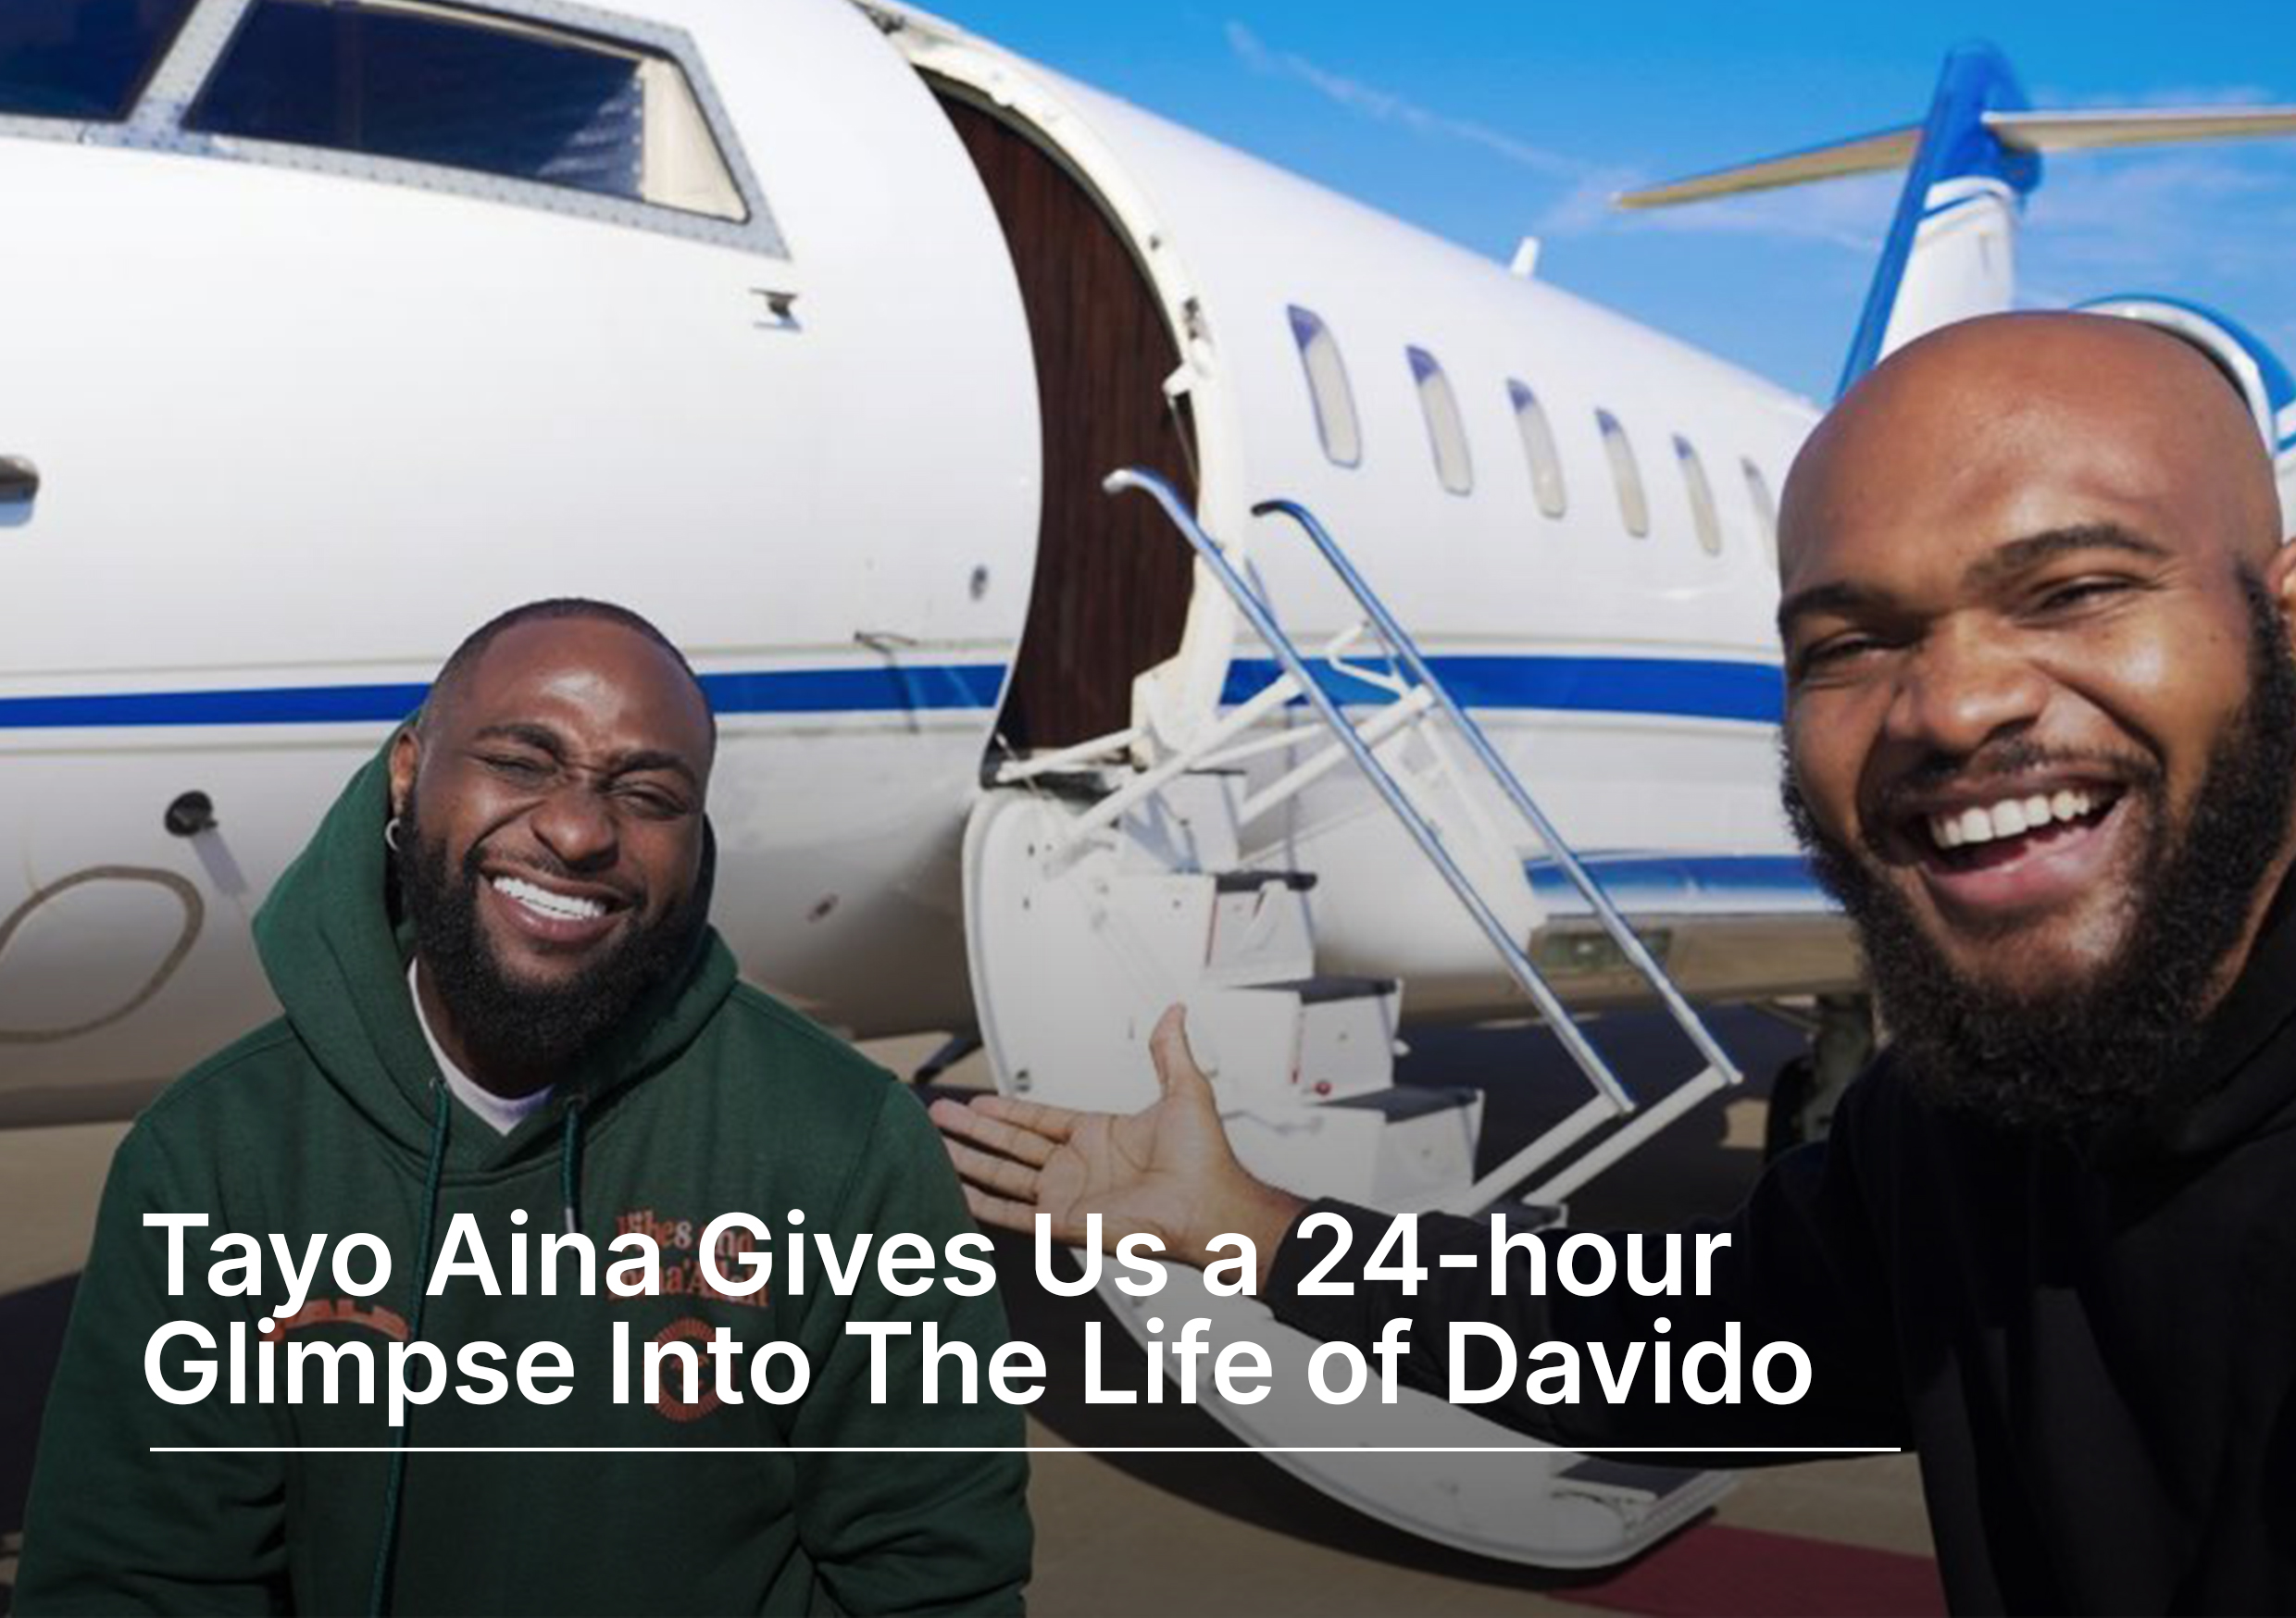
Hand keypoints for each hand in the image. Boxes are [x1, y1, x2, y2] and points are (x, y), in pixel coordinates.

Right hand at [930, 1006, 1306, 1277]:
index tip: (977, 1101)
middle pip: (1011, 1145)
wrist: (1211, 1206)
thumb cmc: (1206, 1161)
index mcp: (1098, 1136)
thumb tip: (1174, 1013)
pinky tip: (957, 1190)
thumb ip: (1169, 1051)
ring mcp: (1068, 1197)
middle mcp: (1078, 1167)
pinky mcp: (1063, 1225)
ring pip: (1003, 1175)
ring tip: (935, 1145)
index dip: (1006, 1111)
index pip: (1038, 1120)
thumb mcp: (1185, 1091)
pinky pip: (1012, 1215)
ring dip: (968, 1160)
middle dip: (973, 1131)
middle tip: (939, 1116)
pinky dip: (982, 1204)